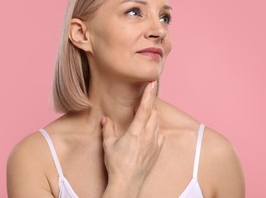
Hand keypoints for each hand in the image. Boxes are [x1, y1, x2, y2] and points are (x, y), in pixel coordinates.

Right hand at [101, 81, 163, 196]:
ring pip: (157, 122)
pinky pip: (160, 133)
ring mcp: (155, 143)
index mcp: (136, 131)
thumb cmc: (117, 164)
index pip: (145, 108)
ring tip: (142, 119)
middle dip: (148, 107)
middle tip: (139, 106)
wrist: (127, 183)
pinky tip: (148, 132)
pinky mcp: (158, 150)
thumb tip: (105, 119)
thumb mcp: (108, 144)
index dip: (149, 94)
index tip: (153, 82)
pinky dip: (155, 129)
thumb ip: (107, 129)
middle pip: (153, 113)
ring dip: (151, 117)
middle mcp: (148, 135)